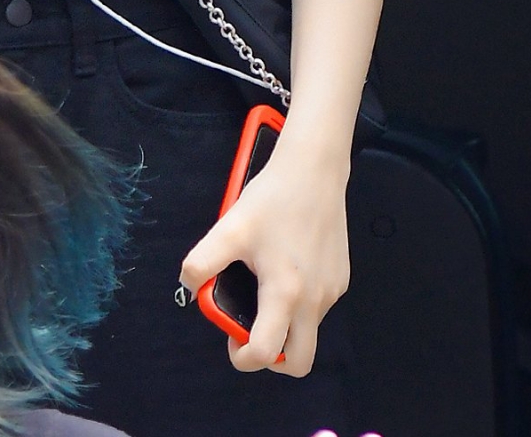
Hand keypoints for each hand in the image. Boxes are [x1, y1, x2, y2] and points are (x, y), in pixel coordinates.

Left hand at [179, 144, 350, 376]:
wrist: (314, 170)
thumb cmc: (272, 199)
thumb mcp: (229, 228)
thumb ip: (202, 261)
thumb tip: (188, 286)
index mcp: (285, 293)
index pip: (267, 353)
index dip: (244, 357)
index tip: (232, 340)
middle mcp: (315, 301)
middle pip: (300, 362)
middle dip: (274, 359)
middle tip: (252, 330)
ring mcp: (332, 291)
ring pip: (310, 331)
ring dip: (286, 325)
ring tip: (264, 286)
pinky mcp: (341, 277)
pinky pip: (319, 306)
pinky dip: (300, 303)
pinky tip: (285, 268)